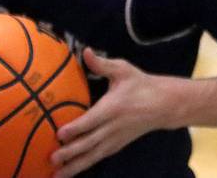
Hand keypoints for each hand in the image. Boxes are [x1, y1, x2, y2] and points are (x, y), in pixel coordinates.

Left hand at [51, 49, 167, 176]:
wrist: (163, 105)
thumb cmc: (140, 84)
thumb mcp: (123, 70)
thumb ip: (102, 64)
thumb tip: (86, 51)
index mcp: (113, 108)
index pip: (92, 120)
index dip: (76, 128)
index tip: (59, 134)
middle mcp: (113, 127)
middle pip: (90, 143)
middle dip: (70, 152)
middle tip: (52, 158)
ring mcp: (116, 139)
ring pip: (93, 155)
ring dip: (75, 166)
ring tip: (57, 175)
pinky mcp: (117, 146)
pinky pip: (98, 158)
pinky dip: (84, 166)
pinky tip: (71, 172)